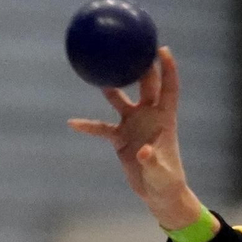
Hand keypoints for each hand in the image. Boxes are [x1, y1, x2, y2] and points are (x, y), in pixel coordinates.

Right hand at [68, 47, 211, 230]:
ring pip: (120, 100)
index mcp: (165, 119)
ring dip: (110, 87)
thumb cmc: (167, 183)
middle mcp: (149, 117)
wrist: (158, 194)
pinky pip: (101, 128)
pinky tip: (72, 123)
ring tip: (97, 71)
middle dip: (139, 66)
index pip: (169, 88)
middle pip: (145, 85)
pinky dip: (88, 126)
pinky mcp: (121, 138)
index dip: (168, 68)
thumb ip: (153, 162)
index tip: (161, 48)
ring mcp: (134, 125)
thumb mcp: (161, 173)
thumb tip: (144, 151)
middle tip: (128, 46)